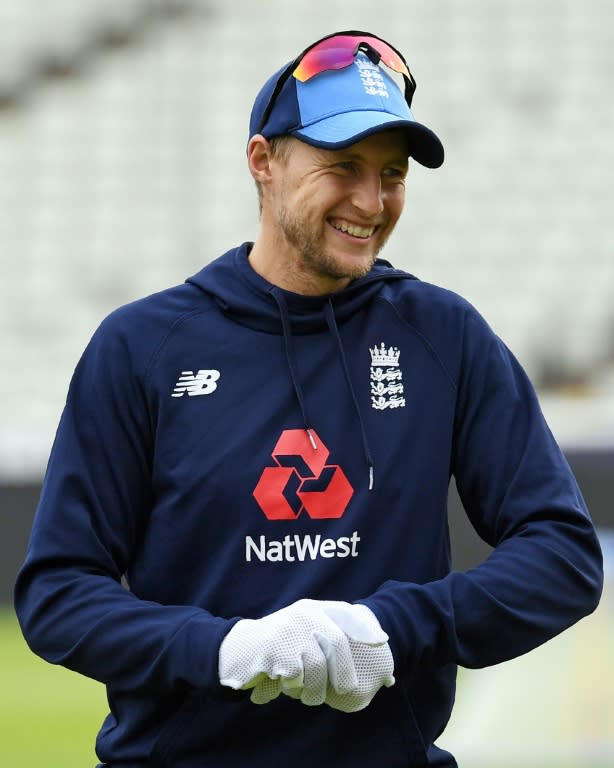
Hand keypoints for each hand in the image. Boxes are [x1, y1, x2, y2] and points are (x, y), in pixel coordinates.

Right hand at [219, 599, 393, 710]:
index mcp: (311, 609)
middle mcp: (303, 614)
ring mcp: (290, 628)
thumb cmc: (275, 648)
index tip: (381, 641)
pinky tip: (282, 684)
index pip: (345, 612)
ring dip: (314, 688)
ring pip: (317, 666)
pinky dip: (293, 686)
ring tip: (305, 694)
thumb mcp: (300, 634)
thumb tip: (366, 651)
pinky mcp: (277, 647)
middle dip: (343, 671)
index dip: (364, 626)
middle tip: (345, 690)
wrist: (237, 650)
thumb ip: (324, 639)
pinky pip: (297, 675)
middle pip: (336, 644)